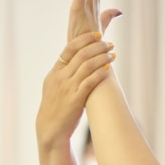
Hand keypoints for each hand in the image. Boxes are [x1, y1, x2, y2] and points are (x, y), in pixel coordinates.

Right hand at [36, 33, 114, 150]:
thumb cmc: (55, 108)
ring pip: (87, 65)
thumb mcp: (53, 87)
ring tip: (113, 54)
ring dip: (102, 57)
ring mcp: (68, 88)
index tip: (97, 35)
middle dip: (98, 46)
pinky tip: (108, 69)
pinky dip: (100, 73)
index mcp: (54, 72)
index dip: (84, 39)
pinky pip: (90, 82)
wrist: (51, 129)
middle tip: (109, 43)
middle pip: (81, 54)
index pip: (69, 48)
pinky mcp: (76, 100)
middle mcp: (60, 78)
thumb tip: (77, 60)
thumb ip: (63, 73)